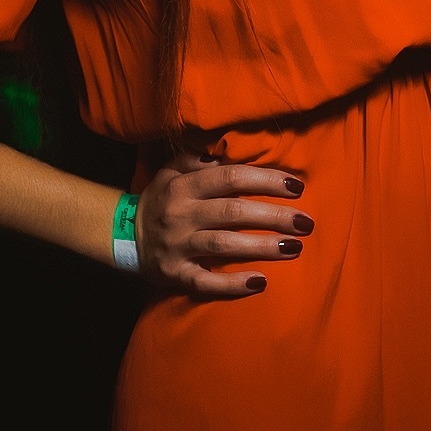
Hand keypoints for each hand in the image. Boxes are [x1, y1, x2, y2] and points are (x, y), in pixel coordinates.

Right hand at [133, 155, 311, 298]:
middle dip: (273, 216)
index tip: (296, 187)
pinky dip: (232, 284)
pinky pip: (205, 282)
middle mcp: (181, 214)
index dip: (265, 180)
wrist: (124, 236)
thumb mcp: (172, 171)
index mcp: (184, 186)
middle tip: (306, 222)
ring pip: (223, 245)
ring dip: (262, 247)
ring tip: (295, 248)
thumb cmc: (162, 199)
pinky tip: (260, 282)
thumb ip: (199, 157)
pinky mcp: (175, 274)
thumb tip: (232, 145)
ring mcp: (177, 246)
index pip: (230, 177)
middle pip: (232, 212)